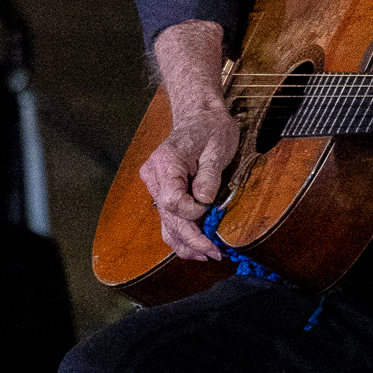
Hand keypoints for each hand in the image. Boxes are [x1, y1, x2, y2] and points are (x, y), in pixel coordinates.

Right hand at [139, 105, 239, 260]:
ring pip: (166, 223)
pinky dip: (181, 235)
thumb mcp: (218, 147)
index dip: (192, 211)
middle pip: (169, 217)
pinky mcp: (163, 191)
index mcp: (166, 163)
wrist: (200, 116)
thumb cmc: (211, 128)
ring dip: (185, 243)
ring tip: (206, 256)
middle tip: (214, 253)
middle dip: (192, 238)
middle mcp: (155, 176)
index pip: (172, 200)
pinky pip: (169, 218)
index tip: (211, 209)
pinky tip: (196, 248)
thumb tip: (205, 202)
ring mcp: (156, 185)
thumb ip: (209, 175)